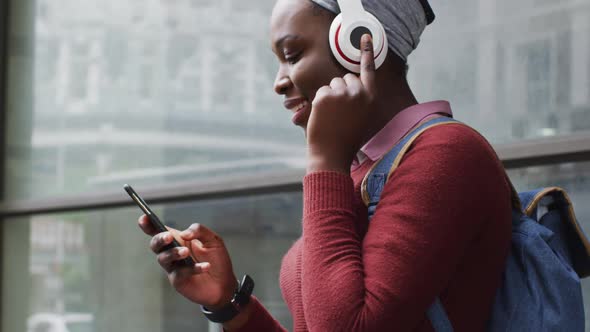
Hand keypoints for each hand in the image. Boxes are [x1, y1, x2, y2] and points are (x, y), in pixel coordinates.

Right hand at [138, 215, 237, 309]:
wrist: (225, 282)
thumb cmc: (217, 259)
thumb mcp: (213, 239)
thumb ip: (199, 230)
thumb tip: (185, 233)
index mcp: (178, 239)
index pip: (159, 230)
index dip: (148, 224)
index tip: (144, 218)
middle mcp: (172, 253)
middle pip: (155, 244)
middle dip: (159, 239)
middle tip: (169, 237)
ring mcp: (173, 267)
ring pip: (163, 259)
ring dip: (173, 253)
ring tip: (186, 252)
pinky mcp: (178, 281)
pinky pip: (180, 273)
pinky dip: (193, 268)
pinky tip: (205, 266)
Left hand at [306, 34, 376, 173]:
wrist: (332, 153)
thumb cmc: (347, 138)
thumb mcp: (363, 117)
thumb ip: (360, 99)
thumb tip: (349, 84)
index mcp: (371, 98)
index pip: (368, 70)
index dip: (366, 52)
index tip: (364, 36)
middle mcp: (359, 92)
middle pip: (346, 78)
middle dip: (341, 90)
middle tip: (340, 112)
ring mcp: (342, 93)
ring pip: (332, 84)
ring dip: (330, 96)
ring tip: (333, 116)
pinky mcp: (325, 95)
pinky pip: (321, 91)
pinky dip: (320, 102)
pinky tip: (324, 116)